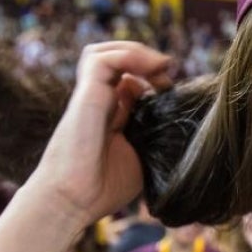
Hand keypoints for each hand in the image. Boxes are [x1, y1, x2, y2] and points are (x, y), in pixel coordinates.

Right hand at [27, 42, 172, 229]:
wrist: (73, 200)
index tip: (173, 90)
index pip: (129, 78)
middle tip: (169, 75)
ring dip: (137, 52)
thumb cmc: (104, 187)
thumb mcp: (141, 157)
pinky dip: (128, 55)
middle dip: (147, 59)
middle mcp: (100, 100)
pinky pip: (102, 59)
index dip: (153, 76)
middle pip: (117, 59)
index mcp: (112, 113)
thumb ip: (154, 135)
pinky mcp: (86, 96)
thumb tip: (178, 122)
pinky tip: (152, 68)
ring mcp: (91, 96)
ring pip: (105, 52)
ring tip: (161, 66)